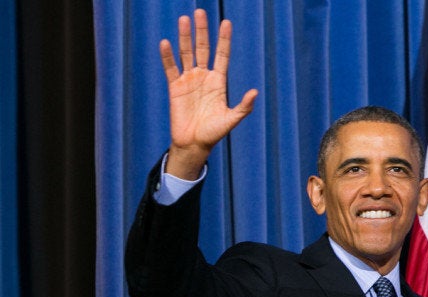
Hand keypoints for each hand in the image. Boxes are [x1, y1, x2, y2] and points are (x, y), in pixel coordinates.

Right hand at [160, 9, 257, 178]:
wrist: (194, 144)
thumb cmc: (214, 133)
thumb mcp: (231, 119)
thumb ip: (243, 107)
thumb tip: (255, 92)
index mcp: (218, 81)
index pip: (221, 55)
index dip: (224, 39)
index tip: (226, 23)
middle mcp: (203, 77)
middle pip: (203, 48)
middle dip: (202, 30)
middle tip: (200, 12)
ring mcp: (189, 80)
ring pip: (186, 53)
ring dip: (185, 37)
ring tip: (184, 19)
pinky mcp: (175, 88)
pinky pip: (170, 68)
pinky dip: (167, 56)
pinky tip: (166, 43)